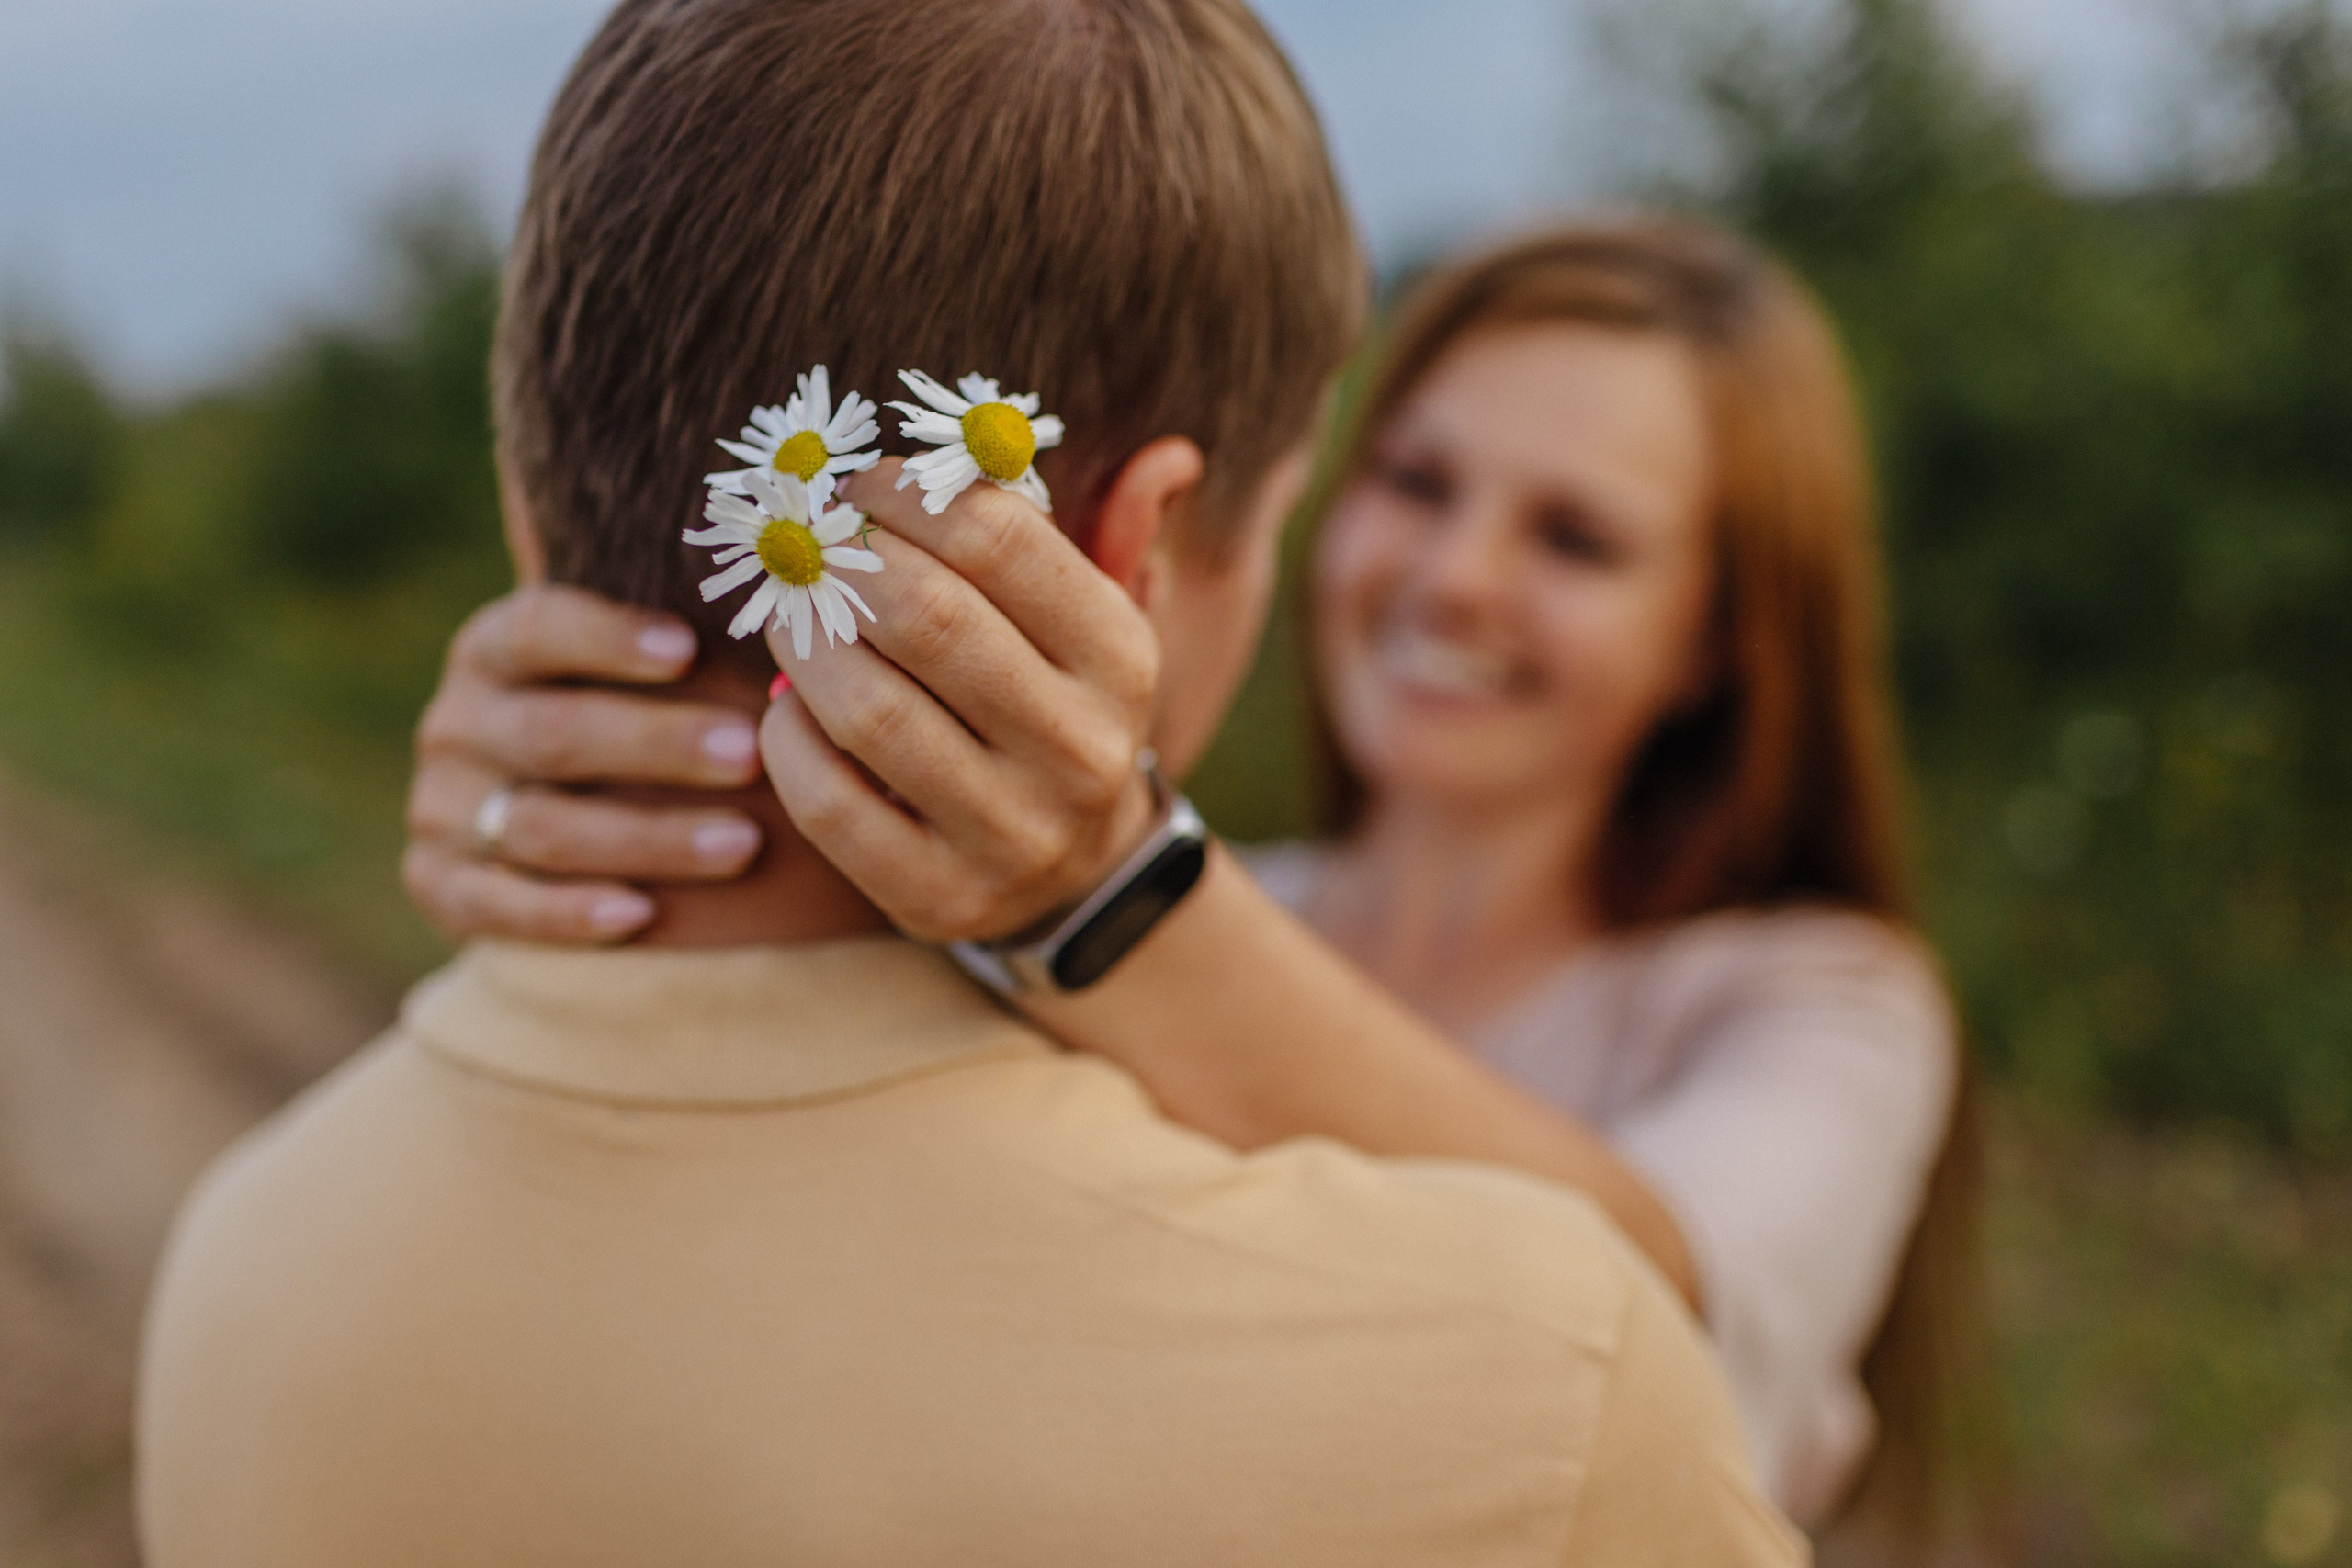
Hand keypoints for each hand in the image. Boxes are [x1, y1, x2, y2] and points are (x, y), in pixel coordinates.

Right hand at [403, 585, 767, 943]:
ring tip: (742, 844)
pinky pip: (497, 905)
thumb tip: (782, 602)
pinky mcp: (438, 884)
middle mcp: (457, 724)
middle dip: (658, 745)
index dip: (609, 637)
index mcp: (492, 650)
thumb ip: (670, 642)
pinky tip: (641, 915)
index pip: (539, 630)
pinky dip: (567, 914)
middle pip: (556, 734)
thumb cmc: (616, 721)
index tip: (689, 649)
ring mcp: (439, 808)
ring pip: (541, 826)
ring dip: (646, 838)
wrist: (530, 818)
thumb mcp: (620, 673)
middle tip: (748, 755)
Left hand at [758, 462, 1160, 942]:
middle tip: (808, 547)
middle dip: (843, 565)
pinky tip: (793, 705)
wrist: (1077, 875)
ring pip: (868, 711)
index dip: (908, 494)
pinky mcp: (937, 897)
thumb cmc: (1059, 708)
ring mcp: (1012, 834)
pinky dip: (786, 737)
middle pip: (927, 619)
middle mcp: (1080, 749)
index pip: (1000, 539)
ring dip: (802, 645)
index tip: (863, 487)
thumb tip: (1168, 456)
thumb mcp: (1099, 625)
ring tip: (791, 615)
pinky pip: (827, 802)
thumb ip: (1117, 532)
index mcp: (1121, 658)